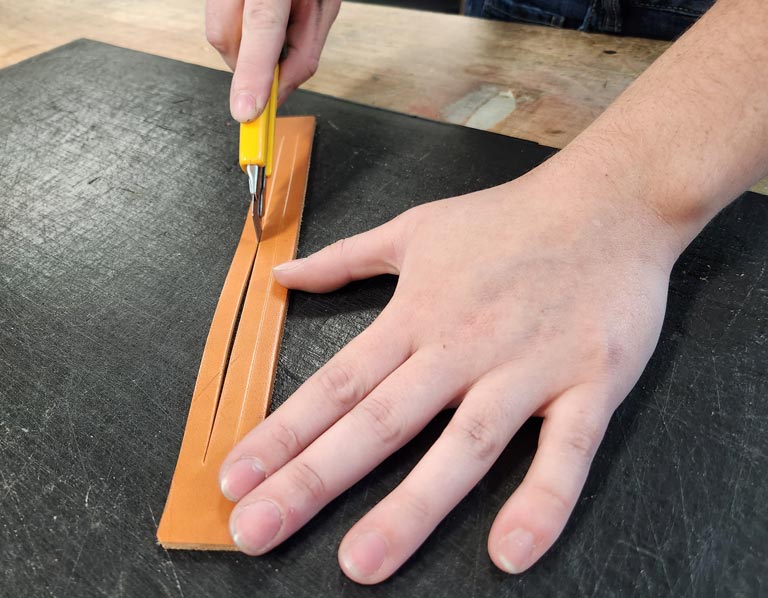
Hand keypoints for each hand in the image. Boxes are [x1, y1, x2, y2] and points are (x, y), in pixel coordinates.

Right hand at [205, 0, 340, 121]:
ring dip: (246, 47)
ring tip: (275, 22)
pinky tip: (259, 16)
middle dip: (250, 64)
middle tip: (283, 47)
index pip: (261, 27)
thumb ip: (303, 56)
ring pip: (218, 35)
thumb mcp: (322, 10)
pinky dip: (240, 33)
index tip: (247, 111)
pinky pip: (219, 24)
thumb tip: (277, 96)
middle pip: (225, 38)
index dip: (252, 73)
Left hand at [218, 163, 679, 582]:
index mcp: (416, 315)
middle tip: (257, 531)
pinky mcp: (590, 383)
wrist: (609, 202)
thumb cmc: (506, 218)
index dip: (282, 434)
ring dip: (411, 508)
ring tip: (360, 563)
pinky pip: (565, 451)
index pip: (336, 384)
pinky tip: (510, 552)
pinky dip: (541, 501)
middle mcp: (461, 347)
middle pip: (380, 423)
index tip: (235, 478)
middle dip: (314, 480)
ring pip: (462, 446)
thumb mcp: (415, 227)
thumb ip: (345, 259)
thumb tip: (281, 275)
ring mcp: (527, 368)